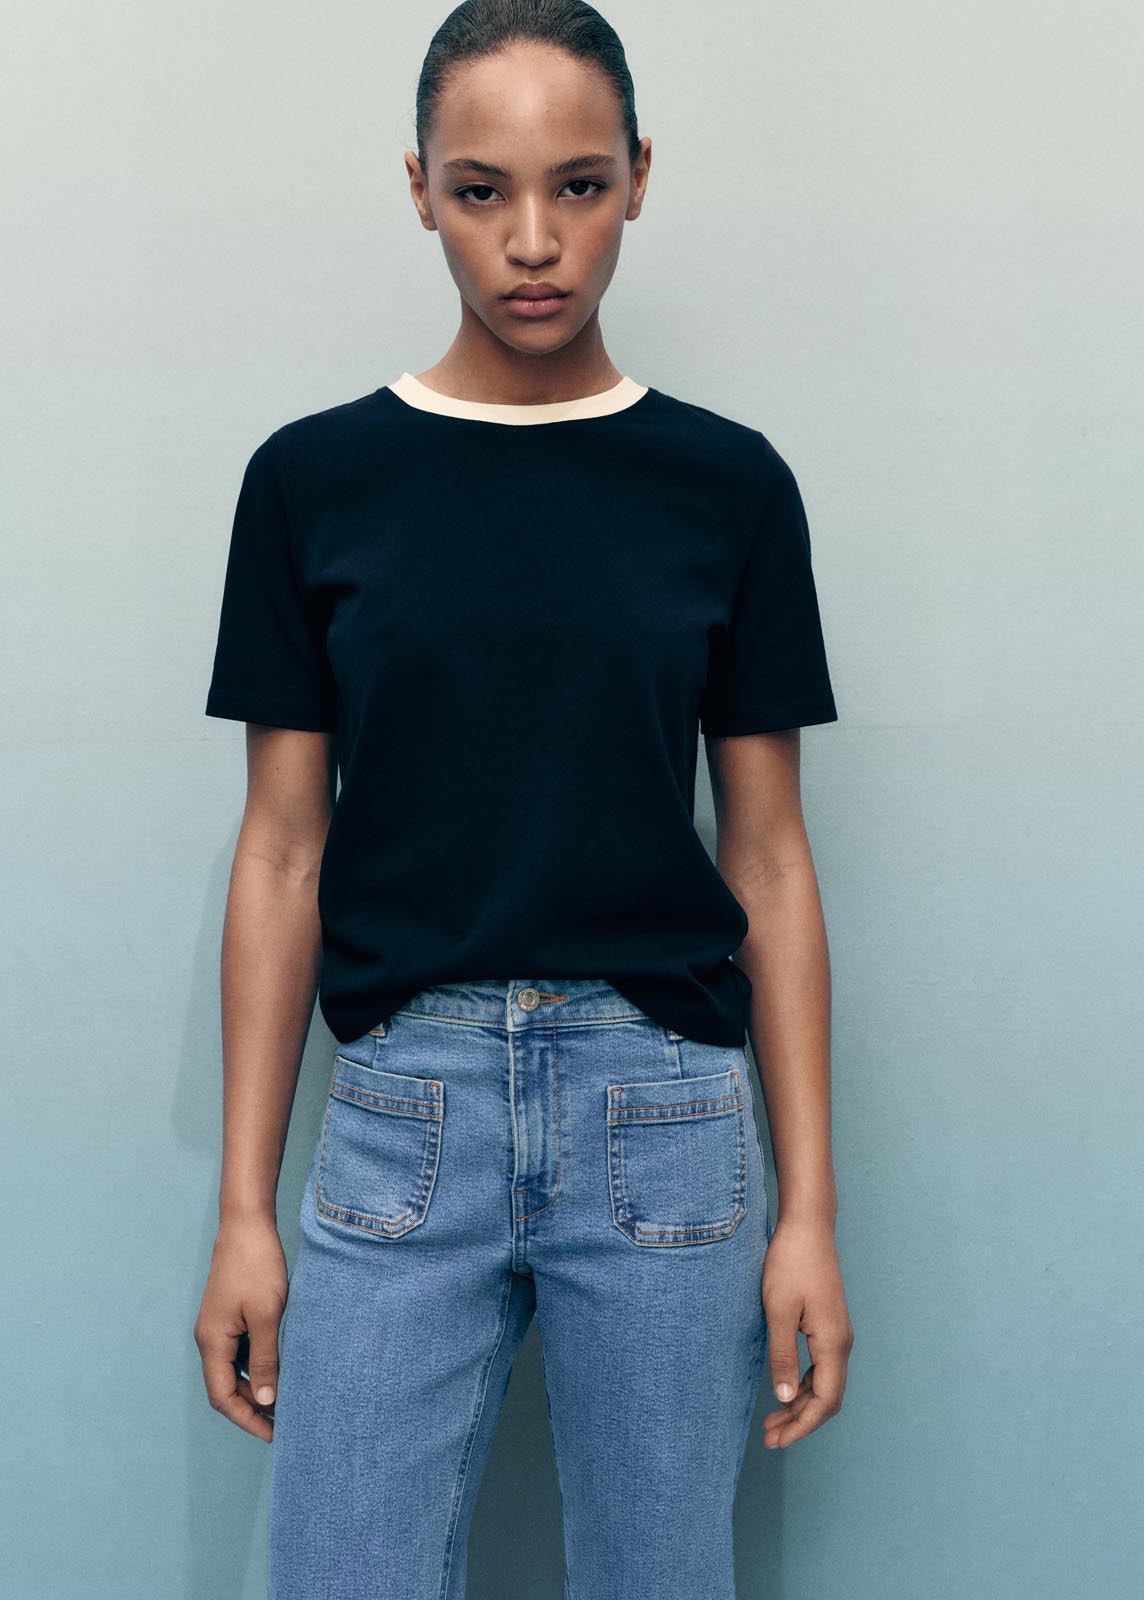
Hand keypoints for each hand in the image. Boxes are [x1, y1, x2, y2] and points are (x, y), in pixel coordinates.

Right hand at [194, 1214, 287, 1442]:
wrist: (247, 1223)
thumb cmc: (257, 1265)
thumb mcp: (266, 1315)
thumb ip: (265, 1360)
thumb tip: (264, 1402)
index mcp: (212, 1342)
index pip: (223, 1397)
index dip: (246, 1421)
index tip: (274, 1436)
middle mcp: (210, 1338)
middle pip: (225, 1389)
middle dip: (251, 1410)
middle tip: (284, 1425)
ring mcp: (219, 1327)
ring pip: (234, 1371)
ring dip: (255, 1390)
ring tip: (285, 1403)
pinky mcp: (230, 1315)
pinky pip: (240, 1352)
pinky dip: (256, 1368)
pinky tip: (278, 1371)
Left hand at [760, 1215, 853, 1448]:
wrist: (808, 1226)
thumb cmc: (791, 1263)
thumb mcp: (778, 1311)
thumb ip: (782, 1356)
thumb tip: (783, 1399)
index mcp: (833, 1343)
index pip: (824, 1401)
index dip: (802, 1426)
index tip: (778, 1441)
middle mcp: (842, 1342)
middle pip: (827, 1398)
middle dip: (800, 1421)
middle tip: (770, 1437)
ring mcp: (837, 1333)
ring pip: (824, 1383)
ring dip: (799, 1404)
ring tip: (772, 1420)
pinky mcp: (829, 1324)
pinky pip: (821, 1367)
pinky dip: (803, 1384)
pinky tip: (784, 1389)